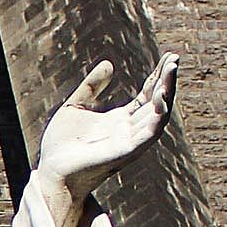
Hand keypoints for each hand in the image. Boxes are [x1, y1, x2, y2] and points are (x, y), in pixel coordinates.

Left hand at [34, 54, 176, 226]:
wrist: (51, 171)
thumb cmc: (61, 145)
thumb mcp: (75, 106)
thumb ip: (91, 86)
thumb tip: (109, 64)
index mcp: (120, 120)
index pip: (147, 95)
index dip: (159, 76)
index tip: (169, 56)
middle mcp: (129, 130)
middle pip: (156, 103)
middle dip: (167, 82)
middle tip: (175, 59)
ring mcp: (128, 142)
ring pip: (156, 117)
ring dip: (166, 95)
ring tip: (171, 72)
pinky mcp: (123, 153)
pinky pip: (146, 137)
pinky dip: (156, 120)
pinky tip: (162, 101)